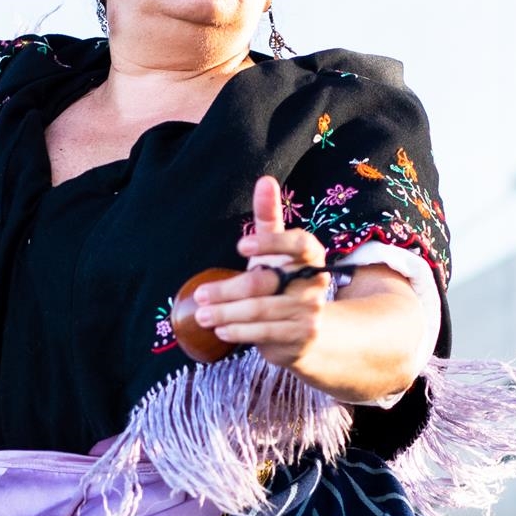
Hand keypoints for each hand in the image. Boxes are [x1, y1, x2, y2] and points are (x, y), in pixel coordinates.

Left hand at [192, 177, 332, 369]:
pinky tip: (221, 330)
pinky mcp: (302, 335)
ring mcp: (311, 310)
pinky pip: (265, 332)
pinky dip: (239, 331)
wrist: (308, 331)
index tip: (240, 246)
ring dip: (226, 313)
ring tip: (202, 315)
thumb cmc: (283, 280)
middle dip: (227, 290)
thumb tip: (265, 180)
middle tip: (200, 295)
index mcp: (311, 253)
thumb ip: (269, 216)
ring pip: (260, 310)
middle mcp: (315, 281)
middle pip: (265, 282)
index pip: (298, 242)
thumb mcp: (275, 250)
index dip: (271, 243)